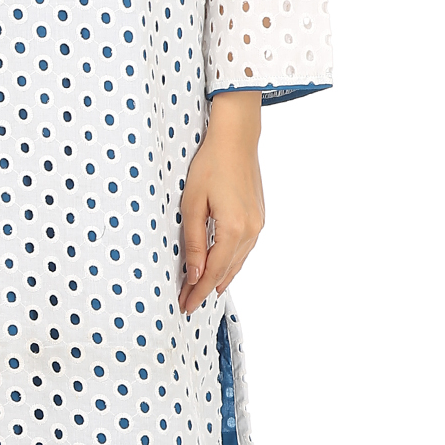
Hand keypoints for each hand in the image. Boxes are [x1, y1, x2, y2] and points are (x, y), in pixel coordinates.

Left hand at [177, 92, 264, 313]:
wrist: (236, 139)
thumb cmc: (210, 165)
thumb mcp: (192, 203)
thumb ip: (195, 241)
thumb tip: (195, 274)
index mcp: (234, 229)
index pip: (213, 272)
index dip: (198, 291)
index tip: (185, 305)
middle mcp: (251, 231)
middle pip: (227, 271)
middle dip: (207, 288)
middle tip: (188, 303)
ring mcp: (259, 225)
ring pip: (238, 262)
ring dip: (220, 278)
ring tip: (203, 292)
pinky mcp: (259, 217)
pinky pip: (245, 249)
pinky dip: (231, 262)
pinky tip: (222, 267)